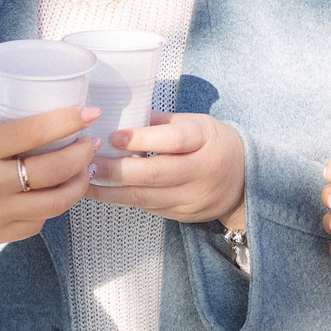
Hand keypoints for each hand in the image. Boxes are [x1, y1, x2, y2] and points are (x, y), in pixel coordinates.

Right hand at [0, 107, 99, 263]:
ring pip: (55, 201)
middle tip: (90, 143)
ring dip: (78, 184)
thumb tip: (27, 112)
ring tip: (84, 170)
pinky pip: (38, 222)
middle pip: (54, 168)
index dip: (68, 120)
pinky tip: (54, 195)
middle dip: (82, 153)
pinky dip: (51, 208)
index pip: (34, 131)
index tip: (89, 113)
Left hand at [87, 112, 246, 225]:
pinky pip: (148, 207)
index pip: (173, 140)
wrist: (246, 182)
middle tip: (87, 162)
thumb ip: (161, 122)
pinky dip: (123, 199)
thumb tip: (119, 114)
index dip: (141, 139)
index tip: (112, 136)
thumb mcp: (197, 124)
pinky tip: (103, 191)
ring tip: (84, 180)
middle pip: (154, 174)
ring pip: (145, 198)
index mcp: (206, 139)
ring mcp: (192, 197)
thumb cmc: (215, 144)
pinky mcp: (184, 215)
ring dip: (110, 191)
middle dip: (116, 169)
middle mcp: (201, 171)